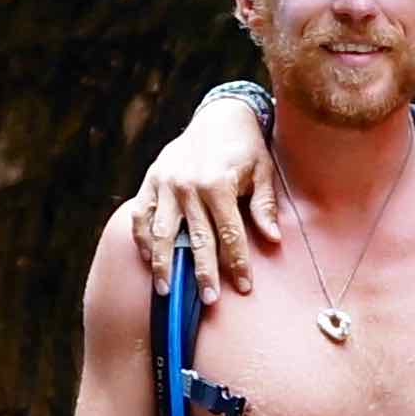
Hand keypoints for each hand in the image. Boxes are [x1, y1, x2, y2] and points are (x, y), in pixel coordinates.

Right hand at [130, 81, 280, 296]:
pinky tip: (149, 259)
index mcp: (218, 184)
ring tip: (165, 289)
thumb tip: (273, 239)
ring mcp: (165, 183)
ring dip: (163, 263)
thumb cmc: (246, 147)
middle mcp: (188, 186)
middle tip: (208, 300)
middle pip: (195, 239)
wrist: (218, 115)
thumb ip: (264, 206)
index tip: (244, 287)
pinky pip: (141, 215)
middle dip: (202, 273)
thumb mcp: (263, 171)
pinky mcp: (151, 180)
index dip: (237, 263)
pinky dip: (143, 238)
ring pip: (161, 231)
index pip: (229, 234)